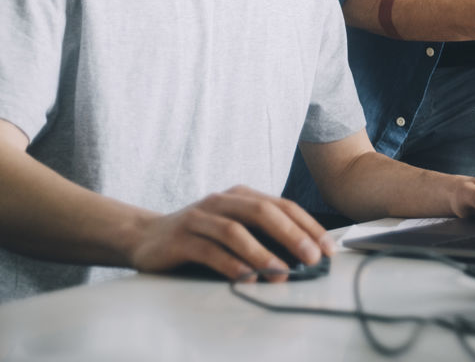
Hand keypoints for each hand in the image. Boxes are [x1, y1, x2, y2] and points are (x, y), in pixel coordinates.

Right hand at [127, 185, 335, 280]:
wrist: (146, 236)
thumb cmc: (199, 236)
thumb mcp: (232, 229)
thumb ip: (261, 237)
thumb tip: (301, 258)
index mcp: (240, 195)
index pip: (282, 205)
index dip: (307, 225)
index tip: (328, 248)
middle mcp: (222, 201)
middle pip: (263, 212)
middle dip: (292, 234)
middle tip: (312, 258)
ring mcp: (200, 217)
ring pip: (236, 230)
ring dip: (262, 252)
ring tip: (281, 273)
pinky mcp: (181, 238)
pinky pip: (209, 250)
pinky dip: (230, 264)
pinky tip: (245, 278)